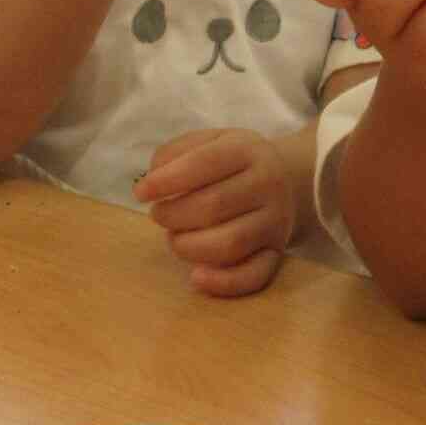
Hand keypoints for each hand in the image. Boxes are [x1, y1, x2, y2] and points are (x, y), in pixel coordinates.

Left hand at [134, 127, 295, 296]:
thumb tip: (152, 182)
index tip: (141, 193)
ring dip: (189, 246)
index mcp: (247, 150)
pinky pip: (254, 276)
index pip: (206, 163)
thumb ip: (175, 153)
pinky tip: (196, 277)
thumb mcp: (208, 141)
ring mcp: (275, 222)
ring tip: (175, 237)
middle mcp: (268, 185)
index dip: (167, 180)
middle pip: (213, 206)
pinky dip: (222, 283)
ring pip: (229, 244)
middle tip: (159, 214)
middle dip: (173, 215)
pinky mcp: (276, 252)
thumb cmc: (232, 163)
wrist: (285, 180)